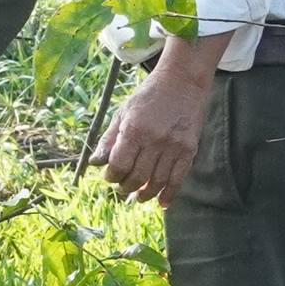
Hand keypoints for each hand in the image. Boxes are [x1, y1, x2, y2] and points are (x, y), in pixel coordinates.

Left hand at [96, 54, 213, 202]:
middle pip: (137, 176)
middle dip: (126, 187)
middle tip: (122, 189)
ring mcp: (174, 146)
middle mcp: (154, 139)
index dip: (112, 176)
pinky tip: (161, 203)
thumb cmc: (148, 96)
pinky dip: (169, 194)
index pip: (119, 164)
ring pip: (157, 181)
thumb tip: (95, 162)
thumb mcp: (123, 112)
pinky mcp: (189, 149)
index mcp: (134, 129)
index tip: (110, 177)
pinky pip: (178, 178)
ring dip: (145, 194)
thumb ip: (109, 138)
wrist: (182, 82)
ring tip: (137, 197)